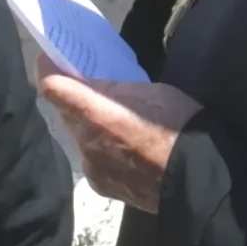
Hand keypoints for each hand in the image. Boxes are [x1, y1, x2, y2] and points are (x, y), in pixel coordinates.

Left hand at [32, 63, 200, 205]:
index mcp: (96, 114)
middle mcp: (84, 142)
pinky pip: (91, 159)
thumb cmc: (180, 127)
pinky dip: (100, 151)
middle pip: (66, 112)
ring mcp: (90, 167)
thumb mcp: (151, 92)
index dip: (48, 69)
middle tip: (94, 89)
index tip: (51, 59)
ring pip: (79, 137)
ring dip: (89, 127)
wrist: (198, 180)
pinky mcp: (99, 186)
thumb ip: (115, 88)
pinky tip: (124, 151)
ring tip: (116, 123)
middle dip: (75, 99)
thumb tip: (93, 84)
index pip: (52, 87)